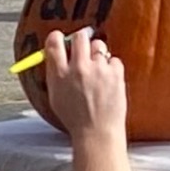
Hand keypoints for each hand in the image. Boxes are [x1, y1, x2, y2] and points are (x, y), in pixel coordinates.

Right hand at [39, 27, 132, 170]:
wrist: (97, 133)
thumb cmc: (75, 118)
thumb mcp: (56, 97)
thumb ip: (55, 74)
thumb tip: (56, 54)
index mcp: (59, 74)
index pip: (54, 42)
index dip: (58, 37)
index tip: (61, 39)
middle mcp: (77, 68)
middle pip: (79, 37)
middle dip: (81, 40)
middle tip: (83, 49)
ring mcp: (98, 69)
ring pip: (99, 45)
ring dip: (97, 53)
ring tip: (97, 69)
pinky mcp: (115, 73)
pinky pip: (114, 59)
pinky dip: (111, 67)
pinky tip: (108, 81)